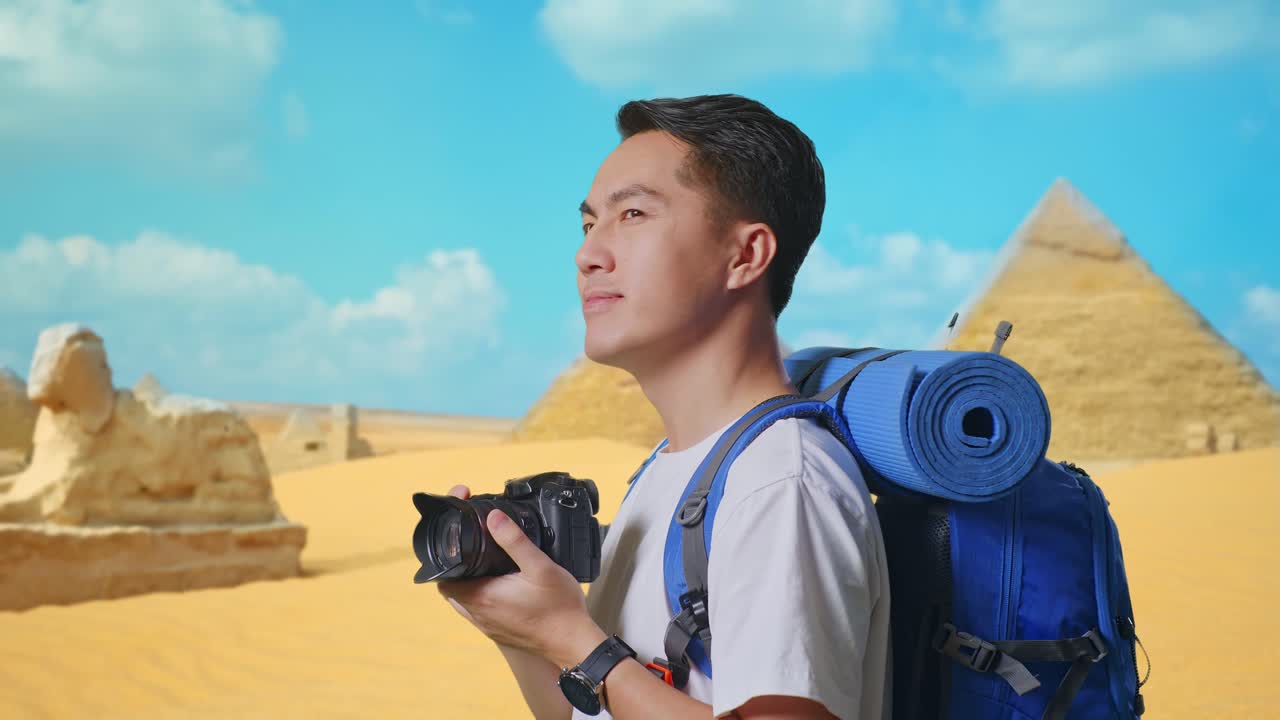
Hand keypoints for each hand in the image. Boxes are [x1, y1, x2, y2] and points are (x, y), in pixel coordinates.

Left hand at [437, 484, 605, 667]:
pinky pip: (480, 612)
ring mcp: (488, 627)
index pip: (444, 579)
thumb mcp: (540, 566)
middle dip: (459, 568)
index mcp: (482, 597)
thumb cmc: (559, 608)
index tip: (458, 542)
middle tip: (474, 549)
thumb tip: (493, 518)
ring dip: (470, 584)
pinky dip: (482, 597)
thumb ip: (514, 540)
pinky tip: (503, 586)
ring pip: (465, 601)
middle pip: (452, 589)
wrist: (574, 642)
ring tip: (488, 565)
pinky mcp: (499, 633)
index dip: (446, 558)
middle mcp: (479, 615)